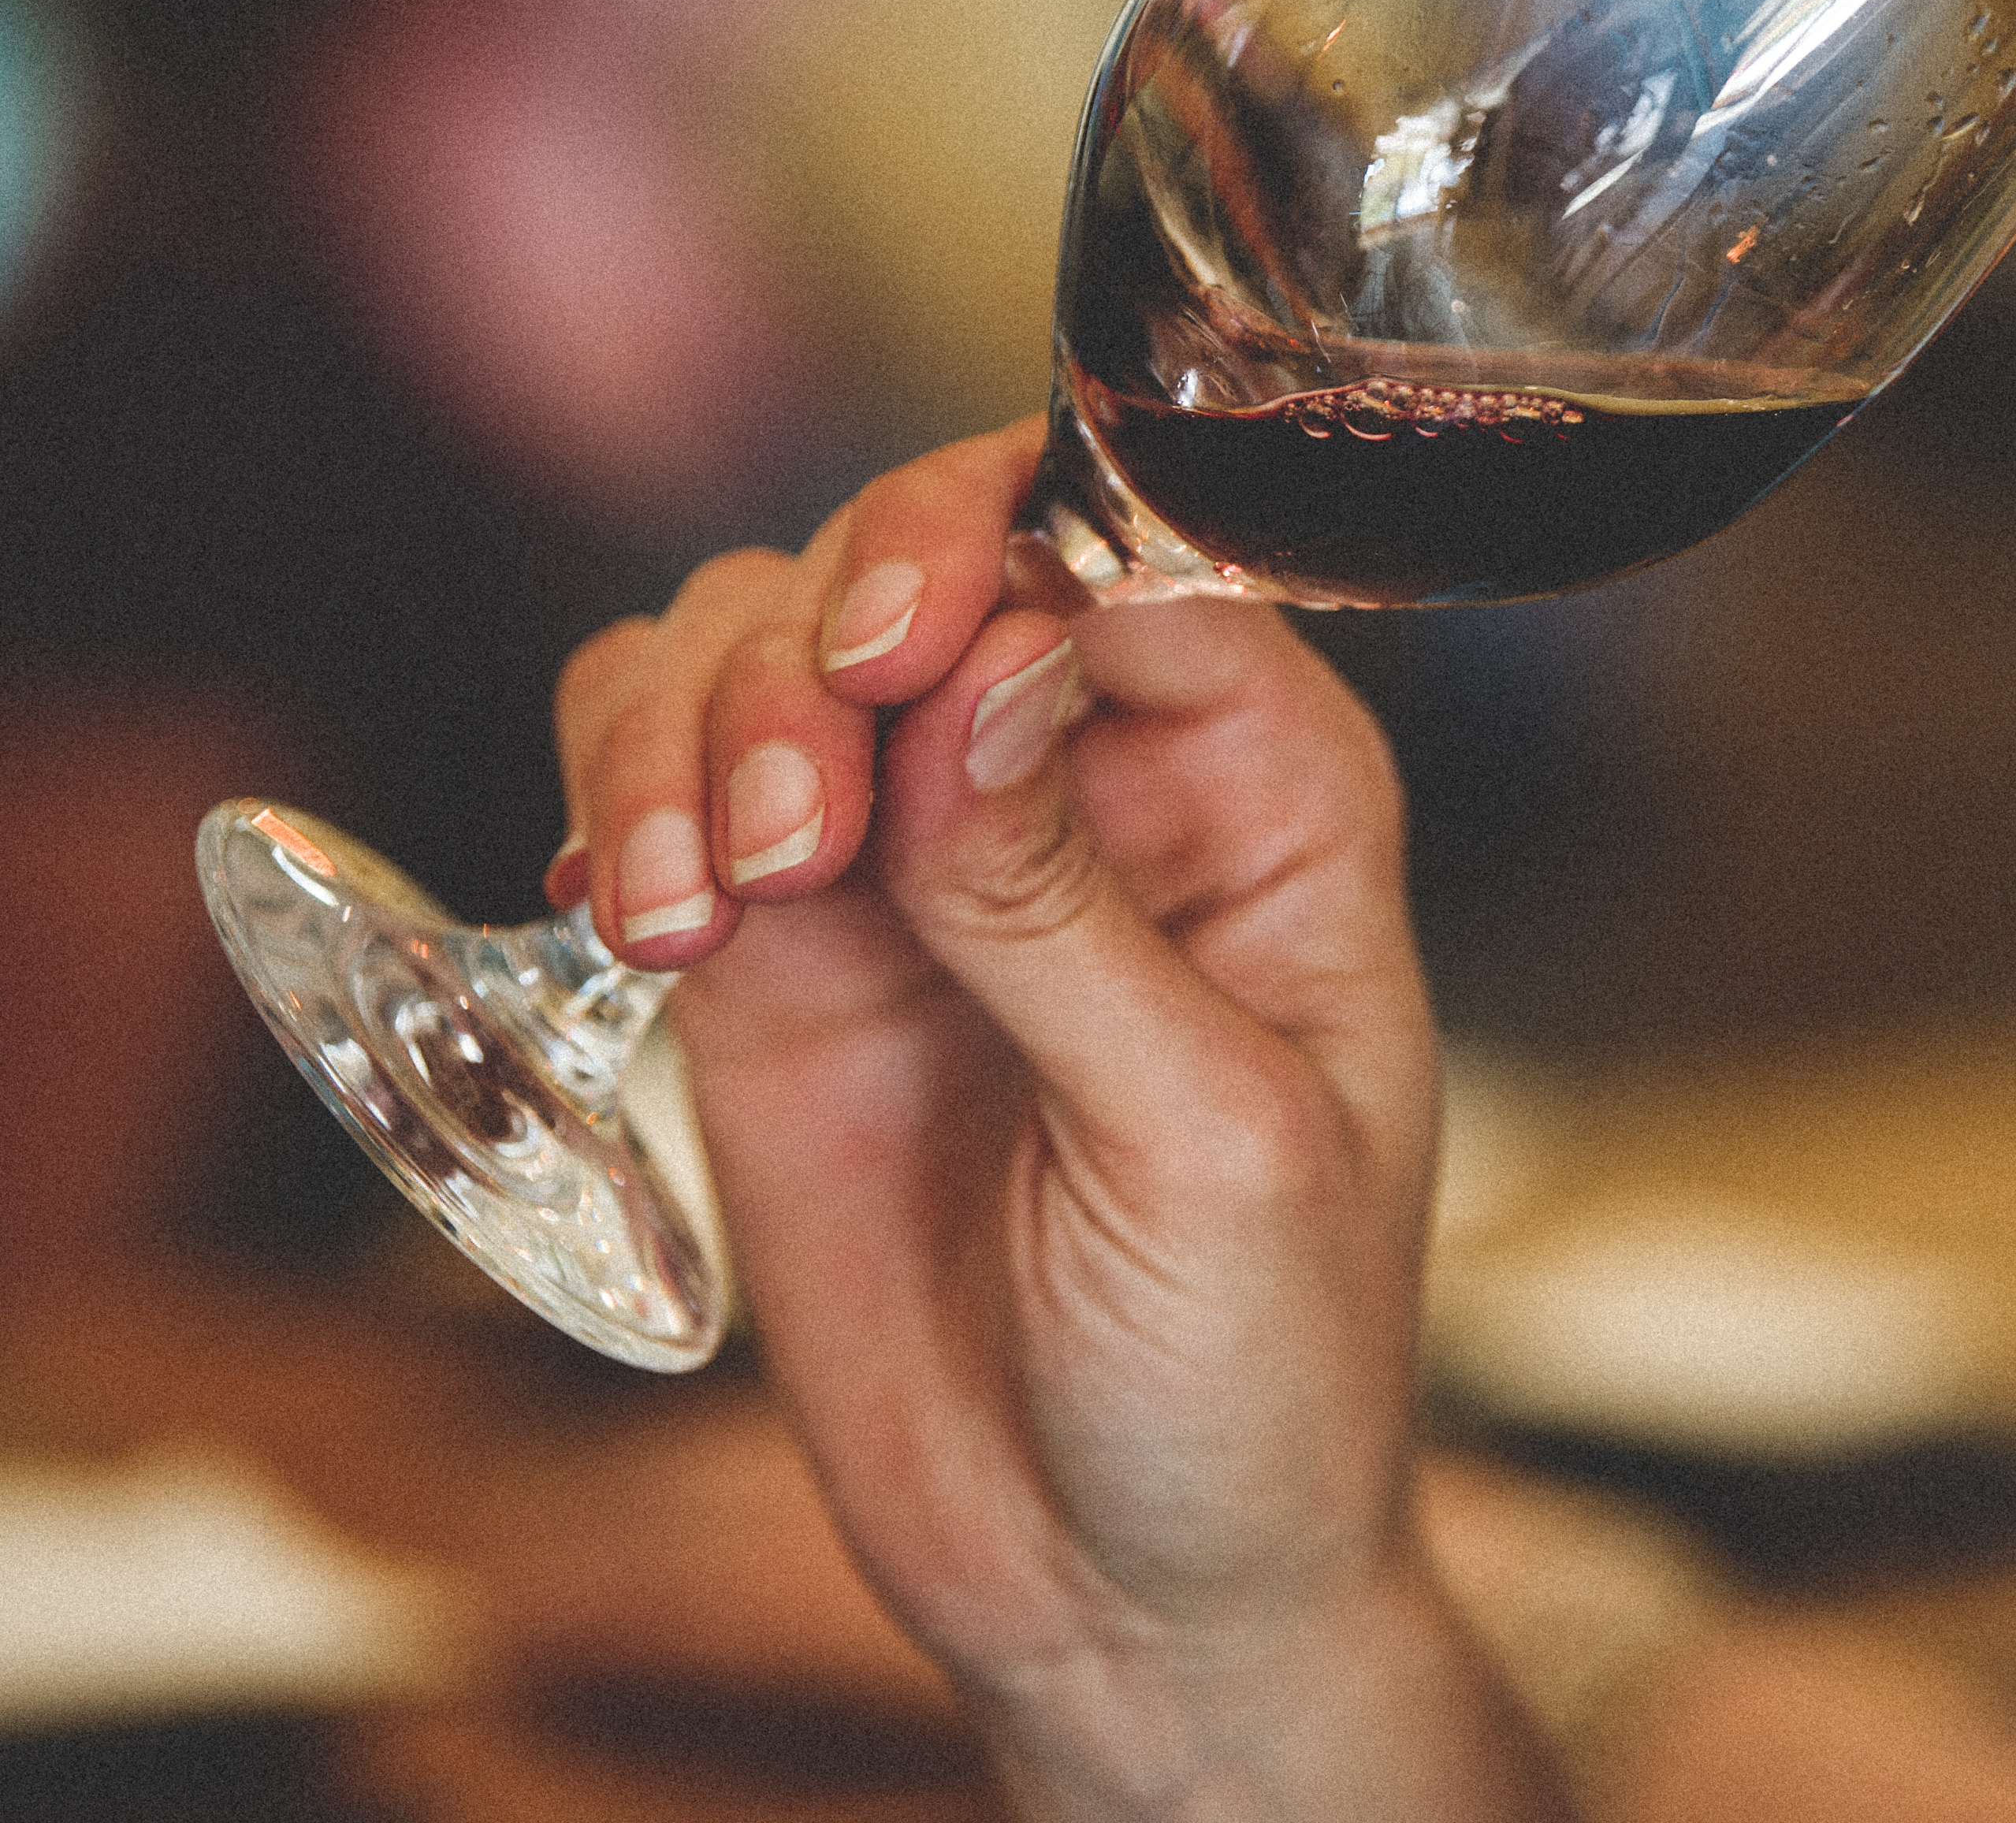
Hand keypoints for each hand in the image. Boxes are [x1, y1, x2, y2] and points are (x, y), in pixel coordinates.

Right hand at [551, 421, 1561, 1819]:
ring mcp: (926, 859)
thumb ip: (1073, 911)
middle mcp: (1095, 785)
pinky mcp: (787, 957)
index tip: (900, 648)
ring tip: (705, 904)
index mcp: (1270, 796)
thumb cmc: (1260, 1374)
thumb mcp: (1210, 1146)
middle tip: (792, 829)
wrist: (1130, 1586)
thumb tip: (991, 661)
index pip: (1136, 556)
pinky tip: (642, 915)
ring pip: (767, 640)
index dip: (1003, 554)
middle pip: (930, 562)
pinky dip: (620, 794)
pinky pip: (668, 780)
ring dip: (700, 723)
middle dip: (824, 641)